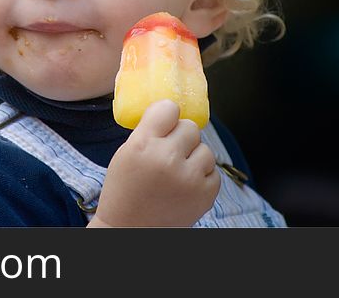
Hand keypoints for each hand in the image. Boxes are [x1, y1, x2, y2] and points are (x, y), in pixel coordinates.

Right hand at [90, 99, 219, 226]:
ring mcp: (189, 178)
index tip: (164, 124)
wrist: (129, 230)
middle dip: (180, 138)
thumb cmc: (125, 189)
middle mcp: (167, 159)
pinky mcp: (205, 195)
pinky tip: (185, 185)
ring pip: (205, 148)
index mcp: (143, 144)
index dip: (167, 116)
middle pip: (190, 127)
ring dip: (193, 157)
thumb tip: (172, 109)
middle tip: (168, 153)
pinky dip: (202, 176)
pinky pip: (214, 171)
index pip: (169, 108)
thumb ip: (148, 130)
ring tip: (177, 172)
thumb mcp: (126, 152)